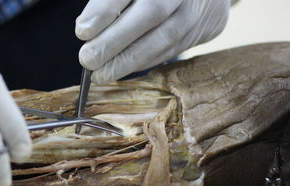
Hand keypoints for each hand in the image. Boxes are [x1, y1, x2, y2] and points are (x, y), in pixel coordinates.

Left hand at [76, 0, 229, 83]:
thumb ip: (108, 1)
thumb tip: (86, 28)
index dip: (104, 10)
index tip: (82, 31)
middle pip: (151, 12)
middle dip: (115, 40)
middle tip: (88, 59)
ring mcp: (197, 7)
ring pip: (165, 37)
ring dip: (128, 60)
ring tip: (101, 74)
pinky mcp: (206, 27)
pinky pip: (173, 48)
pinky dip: (144, 61)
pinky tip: (122, 69)